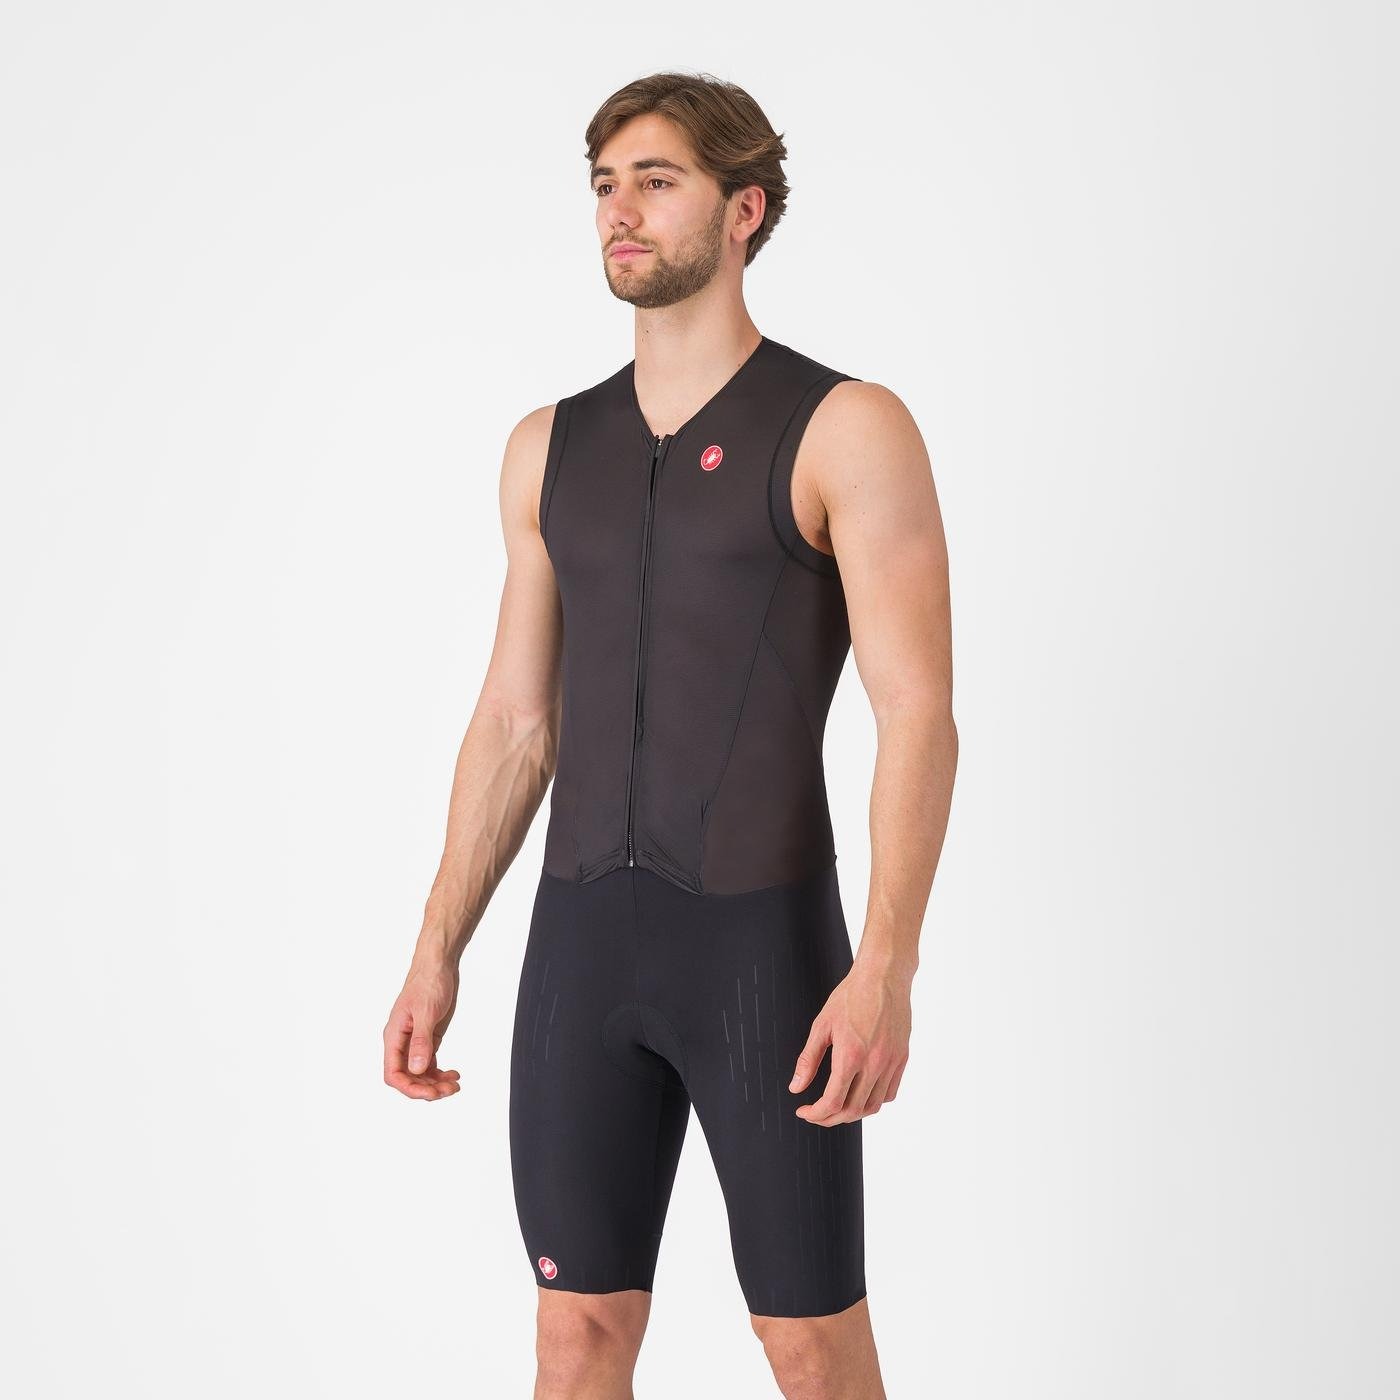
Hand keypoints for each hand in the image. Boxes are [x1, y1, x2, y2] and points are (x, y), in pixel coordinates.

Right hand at [383, 958, 462, 1100]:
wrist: (438, 965)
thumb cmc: (428, 982)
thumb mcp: (426, 1012)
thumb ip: (421, 1041)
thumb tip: (416, 1069)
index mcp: (394, 1036)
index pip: (393, 1073)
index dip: (409, 1088)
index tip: (430, 1093)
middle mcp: (402, 1042)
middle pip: (408, 1077)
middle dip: (426, 1088)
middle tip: (448, 1090)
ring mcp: (415, 1041)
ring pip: (419, 1073)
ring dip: (435, 1083)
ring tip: (454, 1085)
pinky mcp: (427, 1038)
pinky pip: (429, 1063)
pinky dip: (440, 1073)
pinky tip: (453, 1074)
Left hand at [789, 960, 910, 1125]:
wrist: (883, 976)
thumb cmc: (851, 996)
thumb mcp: (821, 1025)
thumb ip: (808, 1060)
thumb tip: (796, 1088)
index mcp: (851, 1055)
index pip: (833, 1102)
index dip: (816, 1114)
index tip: (804, 1111)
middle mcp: (874, 1063)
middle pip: (853, 1110)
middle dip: (830, 1119)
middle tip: (817, 1113)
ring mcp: (891, 1062)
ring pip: (873, 1106)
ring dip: (853, 1114)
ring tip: (837, 1107)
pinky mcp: (902, 1058)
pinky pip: (889, 1092)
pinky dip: (874, 1101)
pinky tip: (860, 1093)